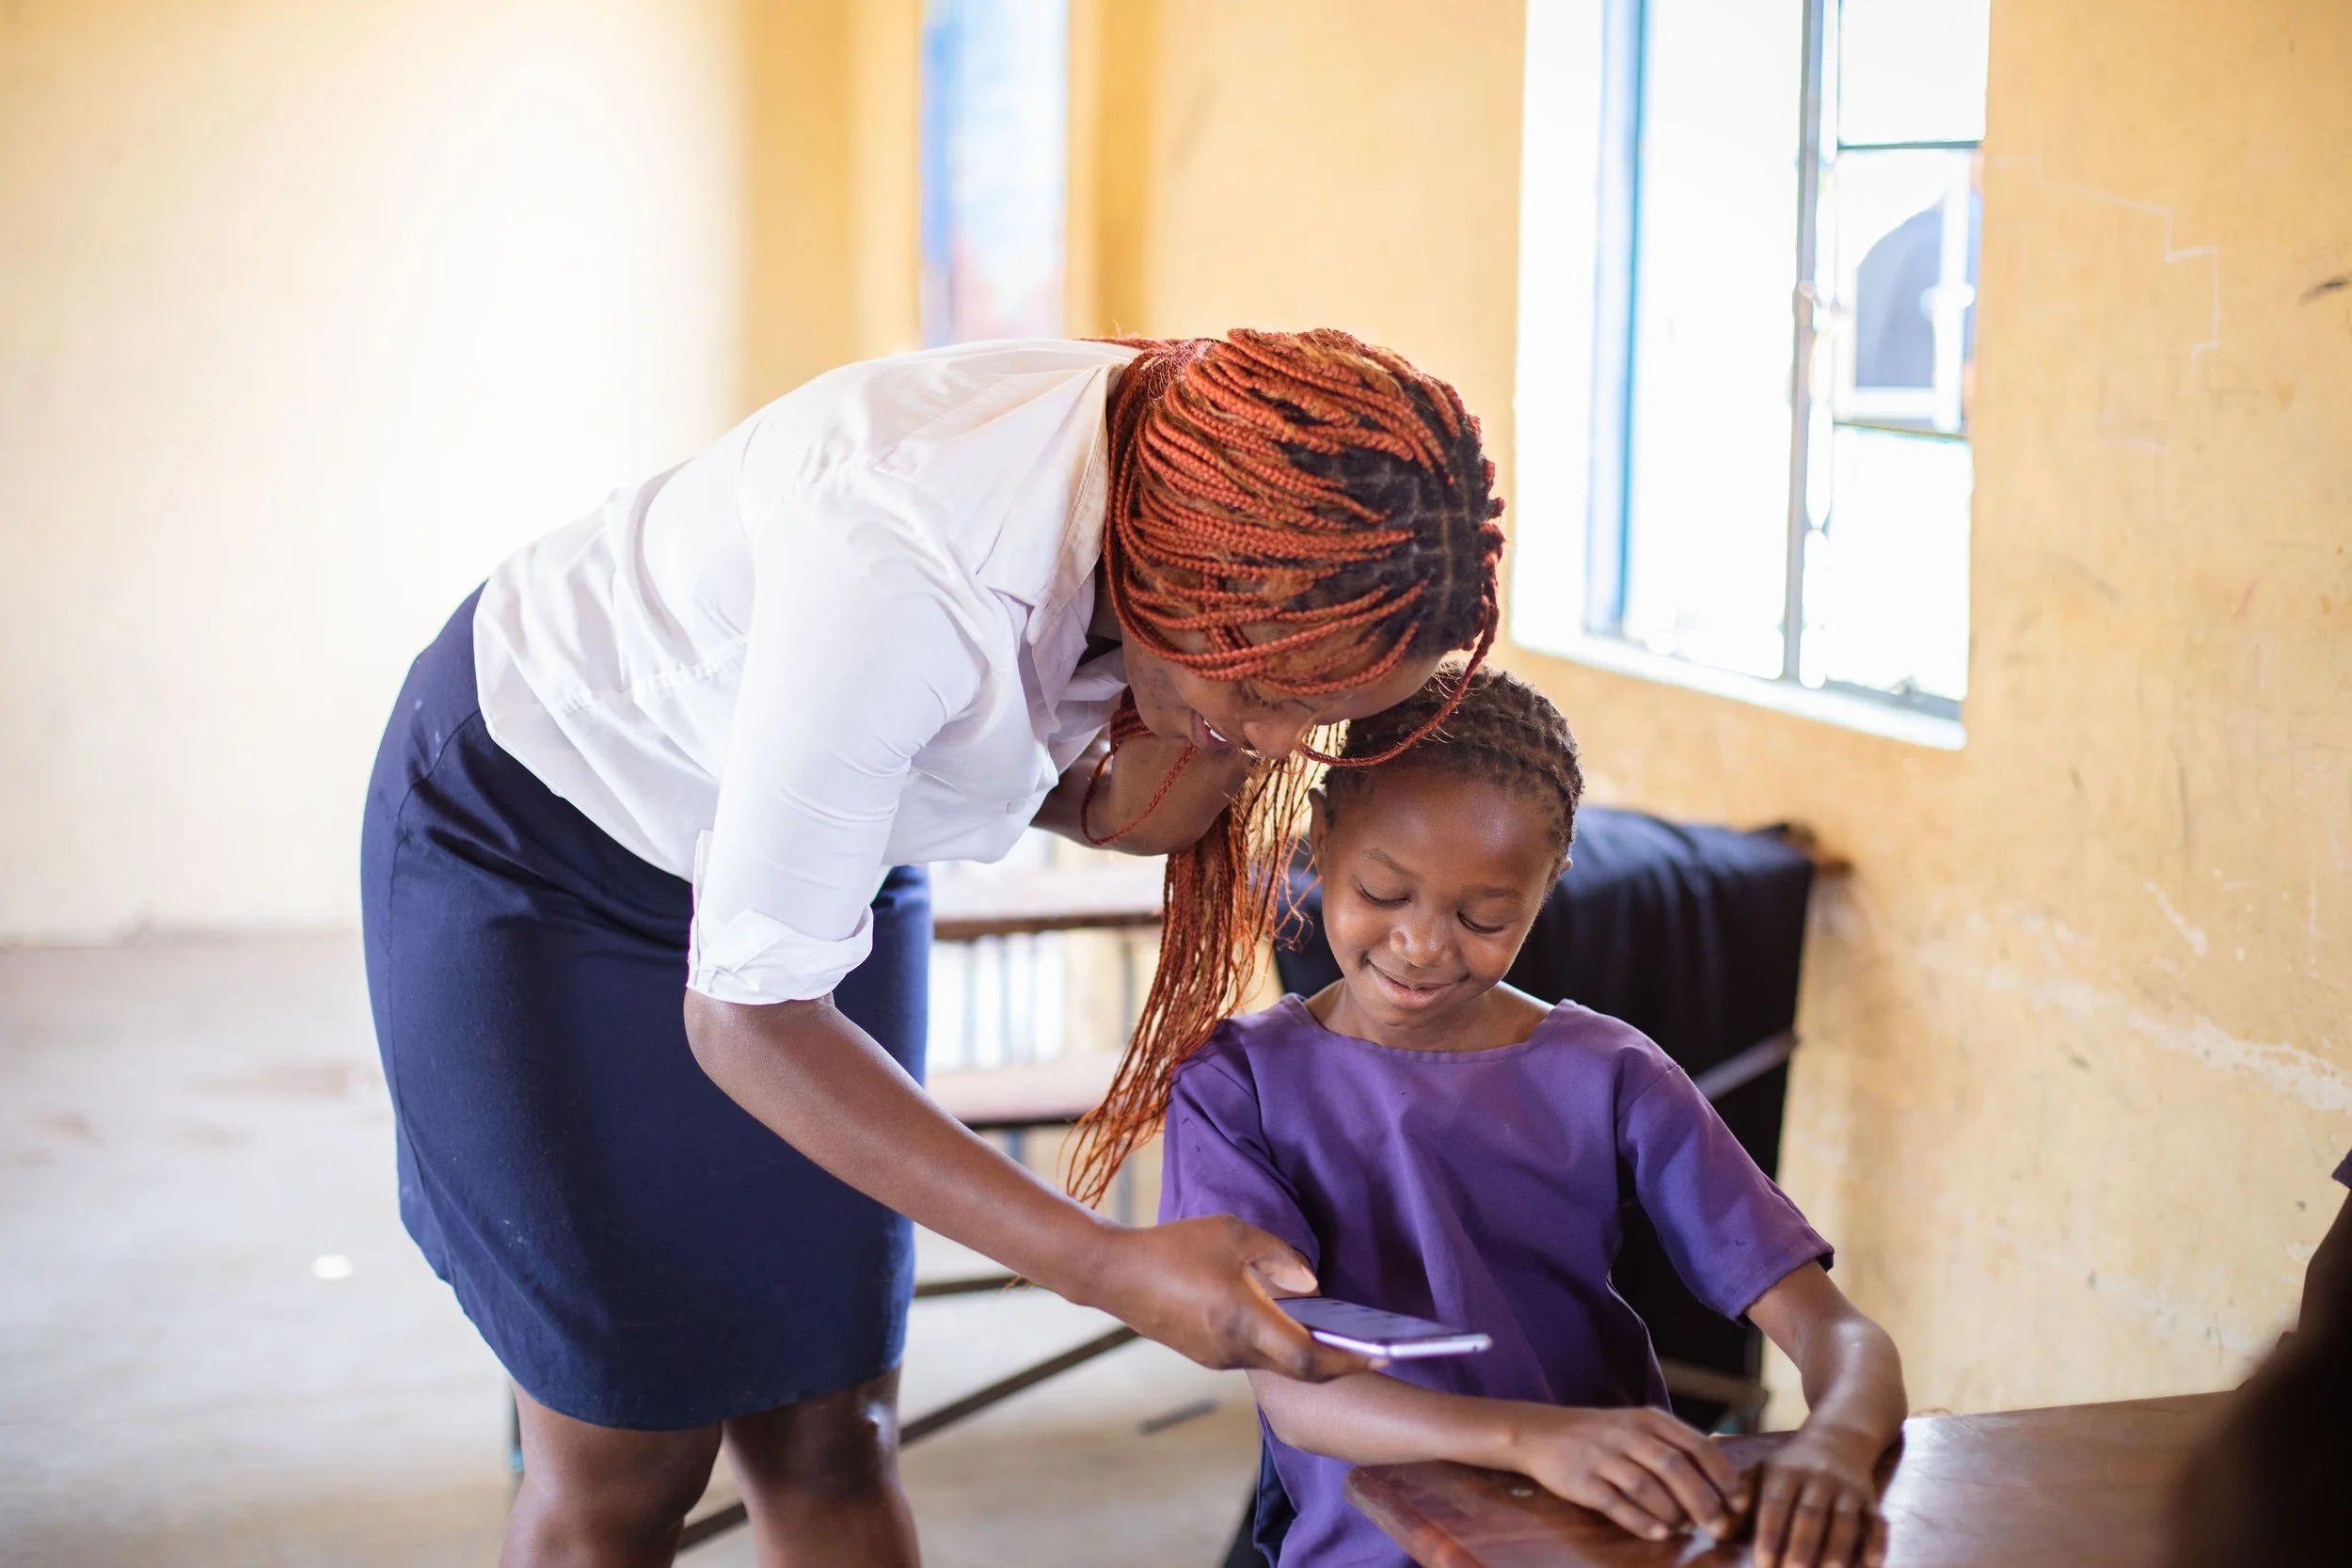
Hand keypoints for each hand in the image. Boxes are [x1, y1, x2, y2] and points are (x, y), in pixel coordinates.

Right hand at [1070, 1216, 1376, 1380]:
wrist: (1115, 1274)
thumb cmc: (1174, 1247)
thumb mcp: (1233, 1234)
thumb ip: (1279, 1256)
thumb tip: (1312, 1286)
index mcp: (1244, 1320)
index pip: (1309, 1358)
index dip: (1350, 1360)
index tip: (1383, 1356)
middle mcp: (1234, 1350)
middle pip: (1299, 1371)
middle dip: (1338, 1365)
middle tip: (1375, 1354)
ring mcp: (1217, 1358)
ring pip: (1275, 1364)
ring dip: (1308, 1356)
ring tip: (1341, 1335)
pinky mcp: (1206, 1355)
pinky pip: (1255, 1357)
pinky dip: (1281, 1348)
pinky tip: (1292, 1325)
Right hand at [1504, 1406, 1745, 1541]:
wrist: (1541, 1433)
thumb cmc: (1602, 1435)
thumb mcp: (1639, 1426)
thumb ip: (1677, 1445)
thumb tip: (1724, 1478)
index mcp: (1650, 1419)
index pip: (1697, 1446)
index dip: (1723, 1476)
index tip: (1739, 1503)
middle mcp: (1628, 1433)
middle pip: (1675, 1467)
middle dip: (1704, 1501)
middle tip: (1720, 1527)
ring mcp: (1603, 1456)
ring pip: (1647, 1485)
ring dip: (1673, 1513)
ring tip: (1687, 1530)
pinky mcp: (1581, 1480)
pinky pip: (1616, 1503)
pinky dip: (1641, 1520)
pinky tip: (1659, 1533)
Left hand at [1747, 1426, 1887, 1567]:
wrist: (1838, 1439)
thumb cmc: (1790, 1468)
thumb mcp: (1761, 1472)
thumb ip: (1739, 1499)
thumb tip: (1718, 1528)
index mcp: (1784, 1473)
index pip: (1775, 1506)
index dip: (1770, 1535)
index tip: (1764, 1564)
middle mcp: (1817, 1480)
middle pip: (1810, 1516)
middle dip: (1802, 1548)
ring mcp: (1847, 1490)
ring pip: (1844, 1521)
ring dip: (1837, 1550)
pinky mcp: (1870, 1500)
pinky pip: (1876, 1521)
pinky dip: (1876, 1542)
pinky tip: (1872, 1564)